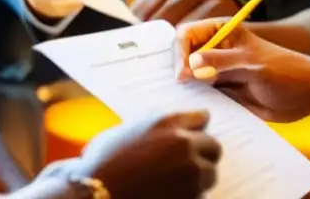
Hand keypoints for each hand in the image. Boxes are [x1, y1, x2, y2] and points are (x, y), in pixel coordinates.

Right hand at [73, 110, 221, 197]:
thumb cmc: (101, 164)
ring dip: (199, 179)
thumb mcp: (128, 131)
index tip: (195, 137)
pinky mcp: (192, 197)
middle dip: (204, 155)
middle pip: (214, 147)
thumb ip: (158, 128)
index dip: (197, 130)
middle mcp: (184, 144)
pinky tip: (172, 195)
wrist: (95, 195)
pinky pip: (201, 195)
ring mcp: (190, 173)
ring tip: (176, 185)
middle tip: (189, 165)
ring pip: (210, 174)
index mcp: (167, 123)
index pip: (202, 118)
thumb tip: (176, 130)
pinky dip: (191, 196)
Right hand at [174, 18, 309, 122]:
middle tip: (175, 88)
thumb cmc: (285, 70)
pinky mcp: (224, 91)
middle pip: (183, 55)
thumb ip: (219, 64)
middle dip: (175, 68)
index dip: (178, 52)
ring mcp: (218, 70)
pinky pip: (201, 94)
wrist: (309, 93)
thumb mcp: (251, 64)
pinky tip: (191, 107)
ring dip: (183, 86)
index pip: (185, 34)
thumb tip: (187, 66)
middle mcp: (216, 49)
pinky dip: (194, 99)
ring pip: (189, 75)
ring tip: (178, 99)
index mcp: (222, 31)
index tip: (182, 74)